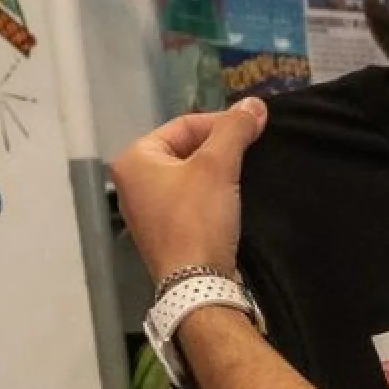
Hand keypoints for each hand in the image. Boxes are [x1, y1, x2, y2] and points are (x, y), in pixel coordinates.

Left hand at [111, 98, 268, 284]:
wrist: (197, 284)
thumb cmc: (197, 220)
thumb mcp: (218, 167)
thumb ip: (235, 130)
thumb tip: (254, 104)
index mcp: (135, 159)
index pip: (183, 125)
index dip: (222, 123)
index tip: (254, 129)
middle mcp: (133, 182)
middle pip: (186, 150)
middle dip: (221, 149)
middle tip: (253, 152)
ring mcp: (148, 211)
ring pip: (190, 177)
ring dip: (219, 173)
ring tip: (248, 175)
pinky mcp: (166, 234)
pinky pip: (191, 202)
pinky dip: (213, 196)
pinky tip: (235, 201)